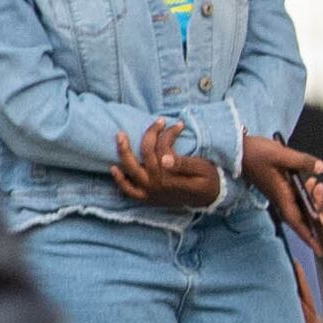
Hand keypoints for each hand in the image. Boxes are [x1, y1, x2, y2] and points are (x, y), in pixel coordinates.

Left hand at [110, 117, 225, 209]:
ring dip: (124, 152)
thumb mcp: (202, 170)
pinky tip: (114, 168)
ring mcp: (149, 191)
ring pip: (131, 170)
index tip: (178, 125)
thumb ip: (184, 164)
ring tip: (120, 136)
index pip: (162, 148)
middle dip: (148, 135)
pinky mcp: (147, 197)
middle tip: (156, 122)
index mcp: (171, 176)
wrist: (209, 200)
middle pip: (145, 154)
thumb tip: (165, 158)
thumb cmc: (207, 181)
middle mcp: (156, 183)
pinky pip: (128, 191)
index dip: (169, 134)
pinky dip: (120, 181)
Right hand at [244, 133, 322, 240]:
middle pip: (304, 217)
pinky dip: (307, 192)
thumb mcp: (281, 155)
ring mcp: (280, 194)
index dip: (310, 236)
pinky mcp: (280, 188)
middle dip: (321, 214)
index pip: (298, 223)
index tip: (321, 247)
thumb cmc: (255, 153)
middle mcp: (281, 199)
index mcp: (281, 197)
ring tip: (320, 185)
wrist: (238, 150)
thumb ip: (303, 162)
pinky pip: (297, 197)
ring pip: (302, 206)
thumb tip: (321, 168)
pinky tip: (312, 180)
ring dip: (314, 200)